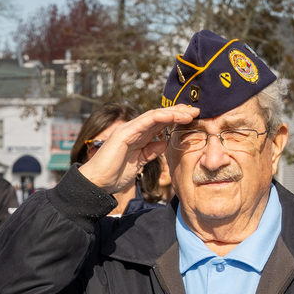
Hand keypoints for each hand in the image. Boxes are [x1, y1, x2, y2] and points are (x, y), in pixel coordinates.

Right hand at [78, 106, 198, 192]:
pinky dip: (160, 117)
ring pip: (155, 115)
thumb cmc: (115, 174)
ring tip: (189, 113)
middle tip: (197, 111)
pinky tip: (173, 116)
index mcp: (138, 137)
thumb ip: (150, 152)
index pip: (160, 124)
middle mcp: (134, 130)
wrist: (97, 183)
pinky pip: (145, 121)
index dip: (176, 120)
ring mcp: (129, 129)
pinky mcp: (124, 133)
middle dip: (179, 113)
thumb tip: (163, 143)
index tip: (193, 120)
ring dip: (173, 113)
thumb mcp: (139, 163)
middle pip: (160, 116)